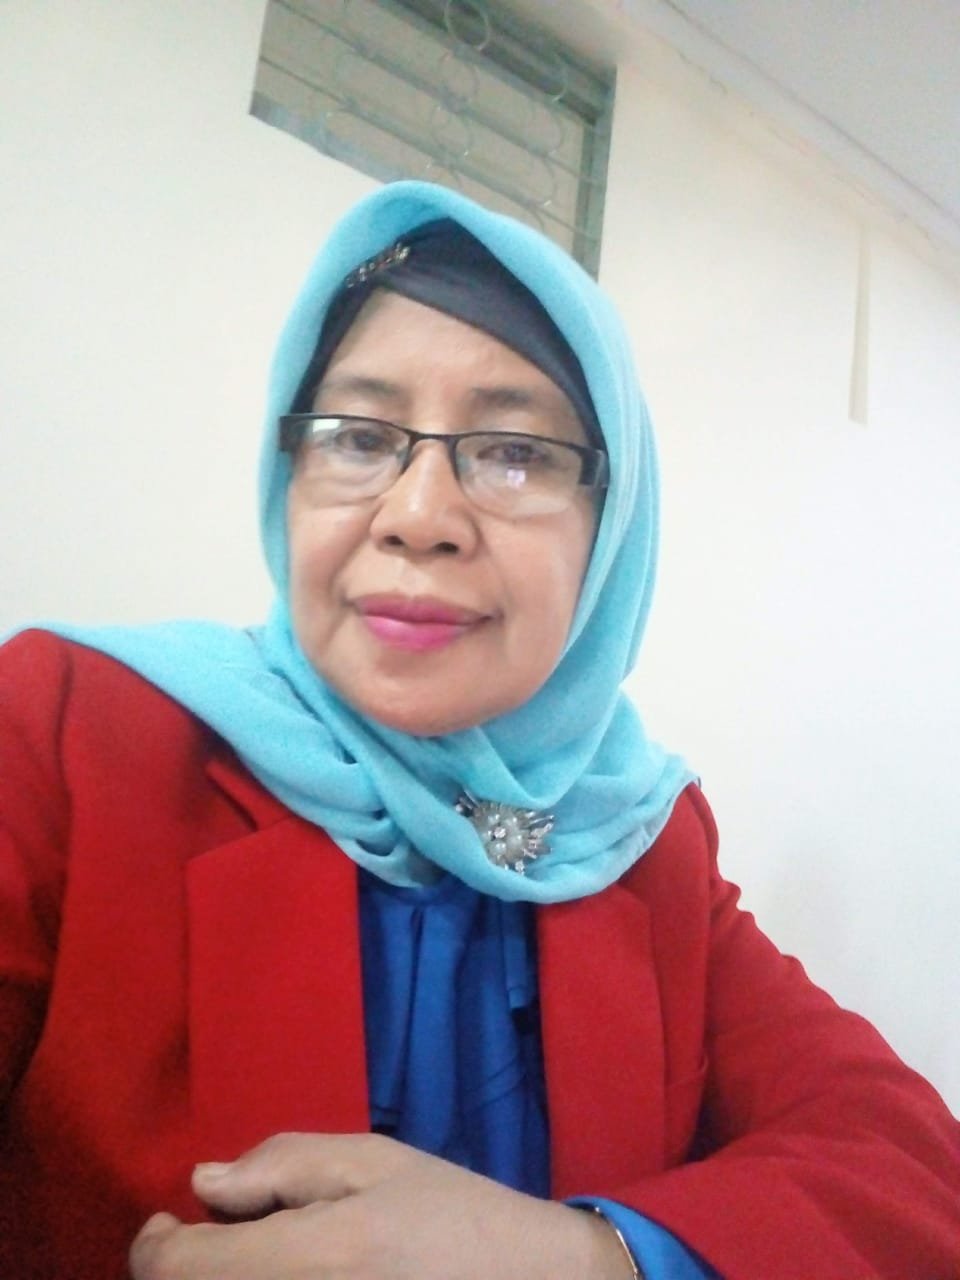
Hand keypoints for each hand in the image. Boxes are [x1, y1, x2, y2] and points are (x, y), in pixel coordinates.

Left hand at [129, 1131, 634, 1278]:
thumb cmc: (449, 1213)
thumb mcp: (370, 1162)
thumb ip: (281, 1165)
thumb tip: (203, 1184)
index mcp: (309, 1261)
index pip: (178, 1271)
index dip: (154, 1244)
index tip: (167, 1220)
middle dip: (190, 1264)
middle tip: (222, 1233)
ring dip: (221, 1279)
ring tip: (261, 1252)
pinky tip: (294, 1274)